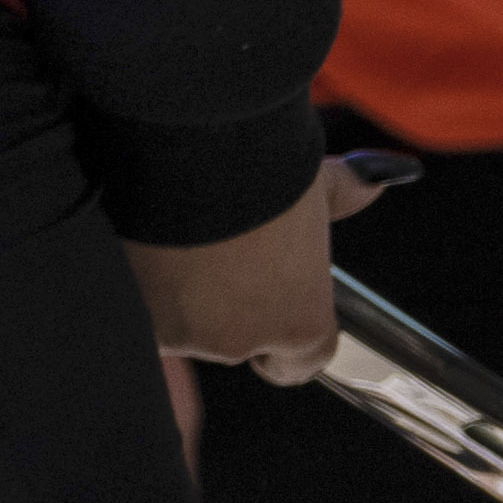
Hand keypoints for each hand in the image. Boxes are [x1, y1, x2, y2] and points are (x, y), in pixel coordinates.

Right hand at [128, 164, 370, 374]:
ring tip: (177, 234)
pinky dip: (138, 281)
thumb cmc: (261, 163)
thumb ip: (346, 193)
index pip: (301, 361)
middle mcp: (237, 341)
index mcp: (298, 320)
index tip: (273, 312)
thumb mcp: (314, 182)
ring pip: (178, 324)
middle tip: (216, 245)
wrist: (190, 141)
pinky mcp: (129, 316)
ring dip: (176, 292)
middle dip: (222, 302)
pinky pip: (137, 306)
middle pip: (232, 338)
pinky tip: (143, 238)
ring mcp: (178, 334)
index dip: (286, 343)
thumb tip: (373, 183)